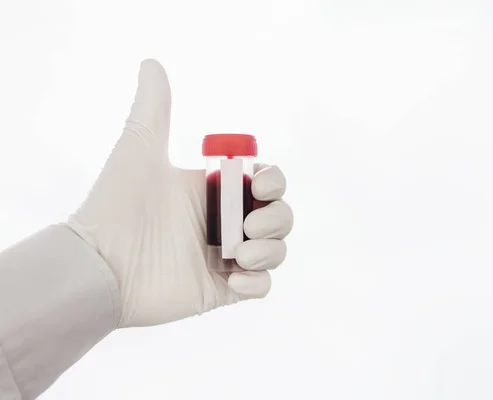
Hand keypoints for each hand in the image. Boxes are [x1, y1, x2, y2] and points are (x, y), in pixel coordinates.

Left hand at [67, 59, 292, 327]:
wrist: (99, 264)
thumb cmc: (117, 204)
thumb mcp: (139, 147)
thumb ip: (153, 107)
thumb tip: (151, 63)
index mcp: (214, 192)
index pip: (265, 183)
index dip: (273, 181)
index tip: (258, 184)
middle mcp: (223, 224)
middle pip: (279, 216)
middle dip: (277, 217)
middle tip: (248, 224)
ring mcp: (224, 258)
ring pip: (275, 251)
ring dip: (271, 249)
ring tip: (241, 252)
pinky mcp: (221, 290)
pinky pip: (260, 287)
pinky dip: (257, 282)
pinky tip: (234, 278)